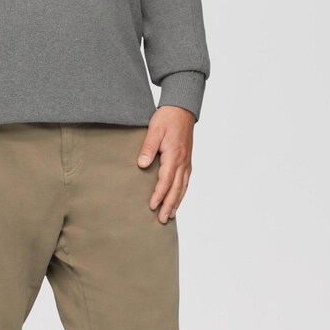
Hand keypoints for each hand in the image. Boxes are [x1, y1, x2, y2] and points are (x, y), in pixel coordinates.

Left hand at [137, 106, 195, 223]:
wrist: (182, 109)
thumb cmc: (167, 119)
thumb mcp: (154, 130)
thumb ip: (148, 148)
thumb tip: (142, 164)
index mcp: (174, 155)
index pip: (166, 180)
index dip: (159, 195)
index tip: (153, 206)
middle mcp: (182, 162)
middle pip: (176, 189)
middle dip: (169, 205)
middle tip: (162, 220)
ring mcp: (186, 162)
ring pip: (183, 187)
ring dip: (176, 202)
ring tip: (170, 216)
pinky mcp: (187, 161)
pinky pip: (186, 181)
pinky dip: (182, 193)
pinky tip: (178, 200)